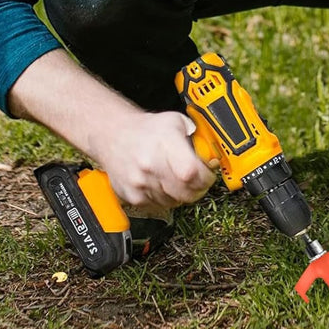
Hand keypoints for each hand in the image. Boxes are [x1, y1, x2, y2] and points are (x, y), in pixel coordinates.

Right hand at [90, 110, 216, 214]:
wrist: (113, 135)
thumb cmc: (146, 130)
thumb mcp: (176, 122)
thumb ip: (199, 136)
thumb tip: (215, 155)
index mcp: (163, 143)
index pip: (191, 172)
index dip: (205, 177)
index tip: (207, 174)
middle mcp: (149, 164)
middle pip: (186, 192)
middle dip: (198, 188)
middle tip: (197, 180)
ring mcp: (140, 183)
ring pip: (175, 202)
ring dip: (181, 194)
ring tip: (175, 178)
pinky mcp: (133, 196)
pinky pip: (160, 206)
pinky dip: (166, 198)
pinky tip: (161, 183)